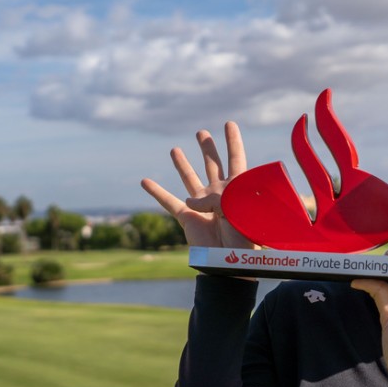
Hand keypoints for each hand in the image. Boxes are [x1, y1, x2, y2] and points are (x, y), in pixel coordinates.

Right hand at [141, 121, 258, 249]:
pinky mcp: (188, 218)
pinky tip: (145, 181)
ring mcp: (204, 207)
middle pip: (213, 166)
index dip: (233, 142)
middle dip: (208, 149)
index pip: (236, 159)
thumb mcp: (237, 207)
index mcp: (239, 190)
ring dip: (183, 165)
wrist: (231, 263)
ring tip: (175, 149)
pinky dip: (156, 192)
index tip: (229, 124)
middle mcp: (221, 196)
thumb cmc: (242, 236)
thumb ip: (216, 195)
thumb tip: (193, 199)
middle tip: (202, 133)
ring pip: (191, 180)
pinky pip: (168, 202)